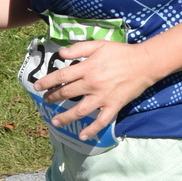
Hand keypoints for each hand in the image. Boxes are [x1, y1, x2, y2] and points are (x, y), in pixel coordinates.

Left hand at [35, 39, 157, 139]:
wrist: (144, 63)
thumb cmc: (121, 52)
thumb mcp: (99, 45)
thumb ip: (79, 48)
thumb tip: (61, 54)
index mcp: (87, 68)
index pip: (61, 76)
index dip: (47, 82)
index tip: (37, 86)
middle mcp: (91, 84)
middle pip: (67, 93)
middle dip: (53, 97)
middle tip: (46, 100)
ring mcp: (102, 98)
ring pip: (79, 110)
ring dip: (65, 117)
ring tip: (55, 121)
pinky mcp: (113, 106)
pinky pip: (101, 121)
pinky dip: (91, 130)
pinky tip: (82, 136)